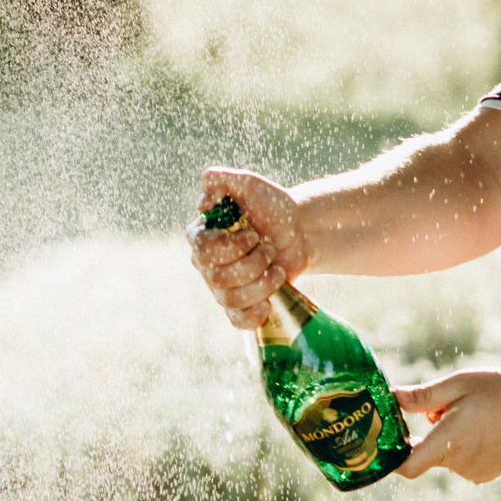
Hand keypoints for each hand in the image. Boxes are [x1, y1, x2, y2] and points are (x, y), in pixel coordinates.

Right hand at [188, 168, 314, 329]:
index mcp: (202, 236)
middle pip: (218, 279)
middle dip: (253, 264)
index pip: (202, 251)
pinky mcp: (241, 303)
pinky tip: (267, 303)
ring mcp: (222, 286)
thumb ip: (217, 180)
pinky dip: (252, 316)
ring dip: (261, 285)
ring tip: (277, 269)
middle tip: (268, 248)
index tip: (254, 235)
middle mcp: (206, 264)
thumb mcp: (247, 183)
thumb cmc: (271, 205)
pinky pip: (237, 320)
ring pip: (231, 299)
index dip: (231, 248)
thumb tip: (200, 205)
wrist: (299, 231)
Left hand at [395, 368, 500, 483]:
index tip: (387, 441)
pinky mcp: (487, 474)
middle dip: (427, 432)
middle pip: (425, 453)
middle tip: (445, 406)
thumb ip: (422, 396)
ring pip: (445, 455)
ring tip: (473, 413)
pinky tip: (485, 427)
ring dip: (448, 438)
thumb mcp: (458, 384)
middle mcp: (458, 463)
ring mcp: (474, 472)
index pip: (406, 467)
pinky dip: (465, 446)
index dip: (390, 458)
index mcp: (447, 442)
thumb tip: (391, 398)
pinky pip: (463, 461)